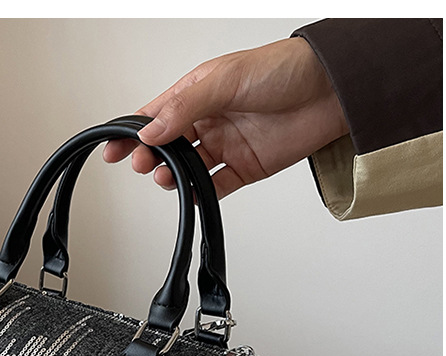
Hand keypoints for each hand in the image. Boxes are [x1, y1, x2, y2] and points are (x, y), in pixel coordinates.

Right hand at [103, 37, 348, 197]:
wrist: (332, 91)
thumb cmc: (283, 70)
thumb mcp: (224, 81)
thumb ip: (184, 108)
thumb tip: (150, 132)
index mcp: (199, 93)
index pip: (156, 115)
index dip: (132, 133)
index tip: (113, 149)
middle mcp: (210, 120)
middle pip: (168, 145)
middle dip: (150, 158)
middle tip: (143, 165)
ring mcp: (227, 145)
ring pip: (188, 168)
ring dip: (173, 176)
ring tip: (168, 178)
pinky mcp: (246, 168)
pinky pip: (216, 186)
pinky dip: (201, 194)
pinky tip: (191, 195)